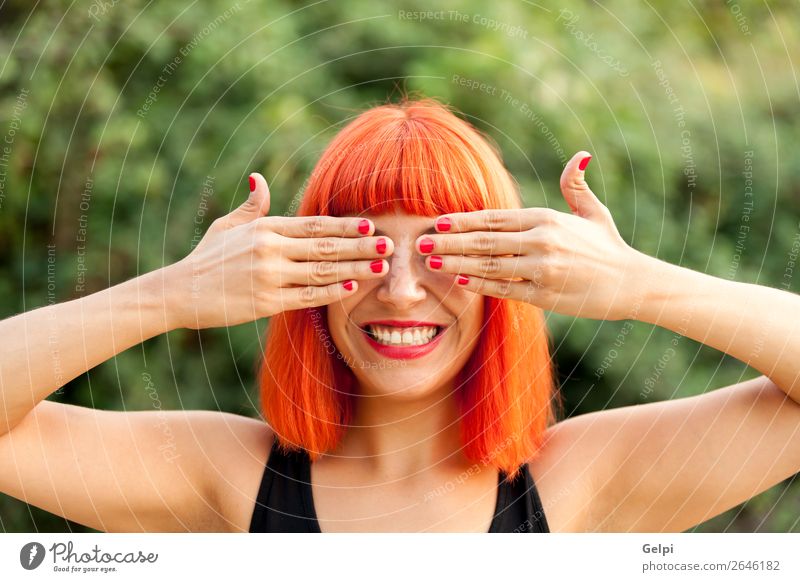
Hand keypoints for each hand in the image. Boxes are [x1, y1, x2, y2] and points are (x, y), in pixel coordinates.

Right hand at [166, 173, 392, 328]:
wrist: (180, 292)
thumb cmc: (207, 258)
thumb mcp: (227, 227)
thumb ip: (252, 207)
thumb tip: (260, 178)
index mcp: (265, 228)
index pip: (314, 225)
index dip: (345, 226)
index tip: (370, 225)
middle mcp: (269, 249)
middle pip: (325, 247)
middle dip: (360, 246)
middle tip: (388, 244)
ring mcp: (268, 276)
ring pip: (321, 271)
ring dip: (355, 268)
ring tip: (381, 267)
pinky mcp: (266, 302)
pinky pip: (307, 296)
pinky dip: (331, 291)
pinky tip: (353, 287)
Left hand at [414, 151, 650, 320]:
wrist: (633, 283)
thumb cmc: (608, 247)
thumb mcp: (592, 213)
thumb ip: (576, 185)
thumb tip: (580, 155)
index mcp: (546, 218)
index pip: (493, 217)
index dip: (462, 220)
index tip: (436, 221)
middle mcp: (541, 241)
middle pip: (484, 240)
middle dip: (449, 241)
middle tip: (420, 243)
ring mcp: (542, 269)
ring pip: (489, 264)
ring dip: (456, 262)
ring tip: (431, 262)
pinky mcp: (545, 295)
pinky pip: (505, 288)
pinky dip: (481, 284)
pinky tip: (459, 280)